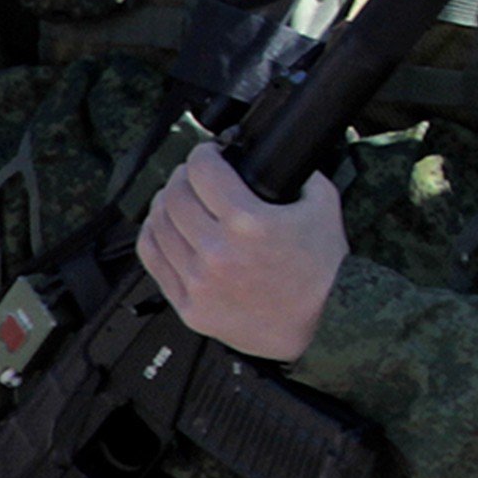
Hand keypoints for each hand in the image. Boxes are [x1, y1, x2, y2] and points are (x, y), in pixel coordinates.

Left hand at [137, 144, 348, 359]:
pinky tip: (166, 228)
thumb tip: (271, 153)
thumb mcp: (322, 204)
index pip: (202, 170)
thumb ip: (298, 172)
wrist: (325, 324)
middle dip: (183, 175)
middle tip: (194, 175)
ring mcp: (200, 282)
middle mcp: (218, 252)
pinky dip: (154, 235)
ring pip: (158, 225)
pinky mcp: (190, 306)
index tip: (208, 154)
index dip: (203, 153)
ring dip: (165, 203)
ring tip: (178, 200)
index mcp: (249, 223)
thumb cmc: (324, 270)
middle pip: (174, 195)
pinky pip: (153, 260)